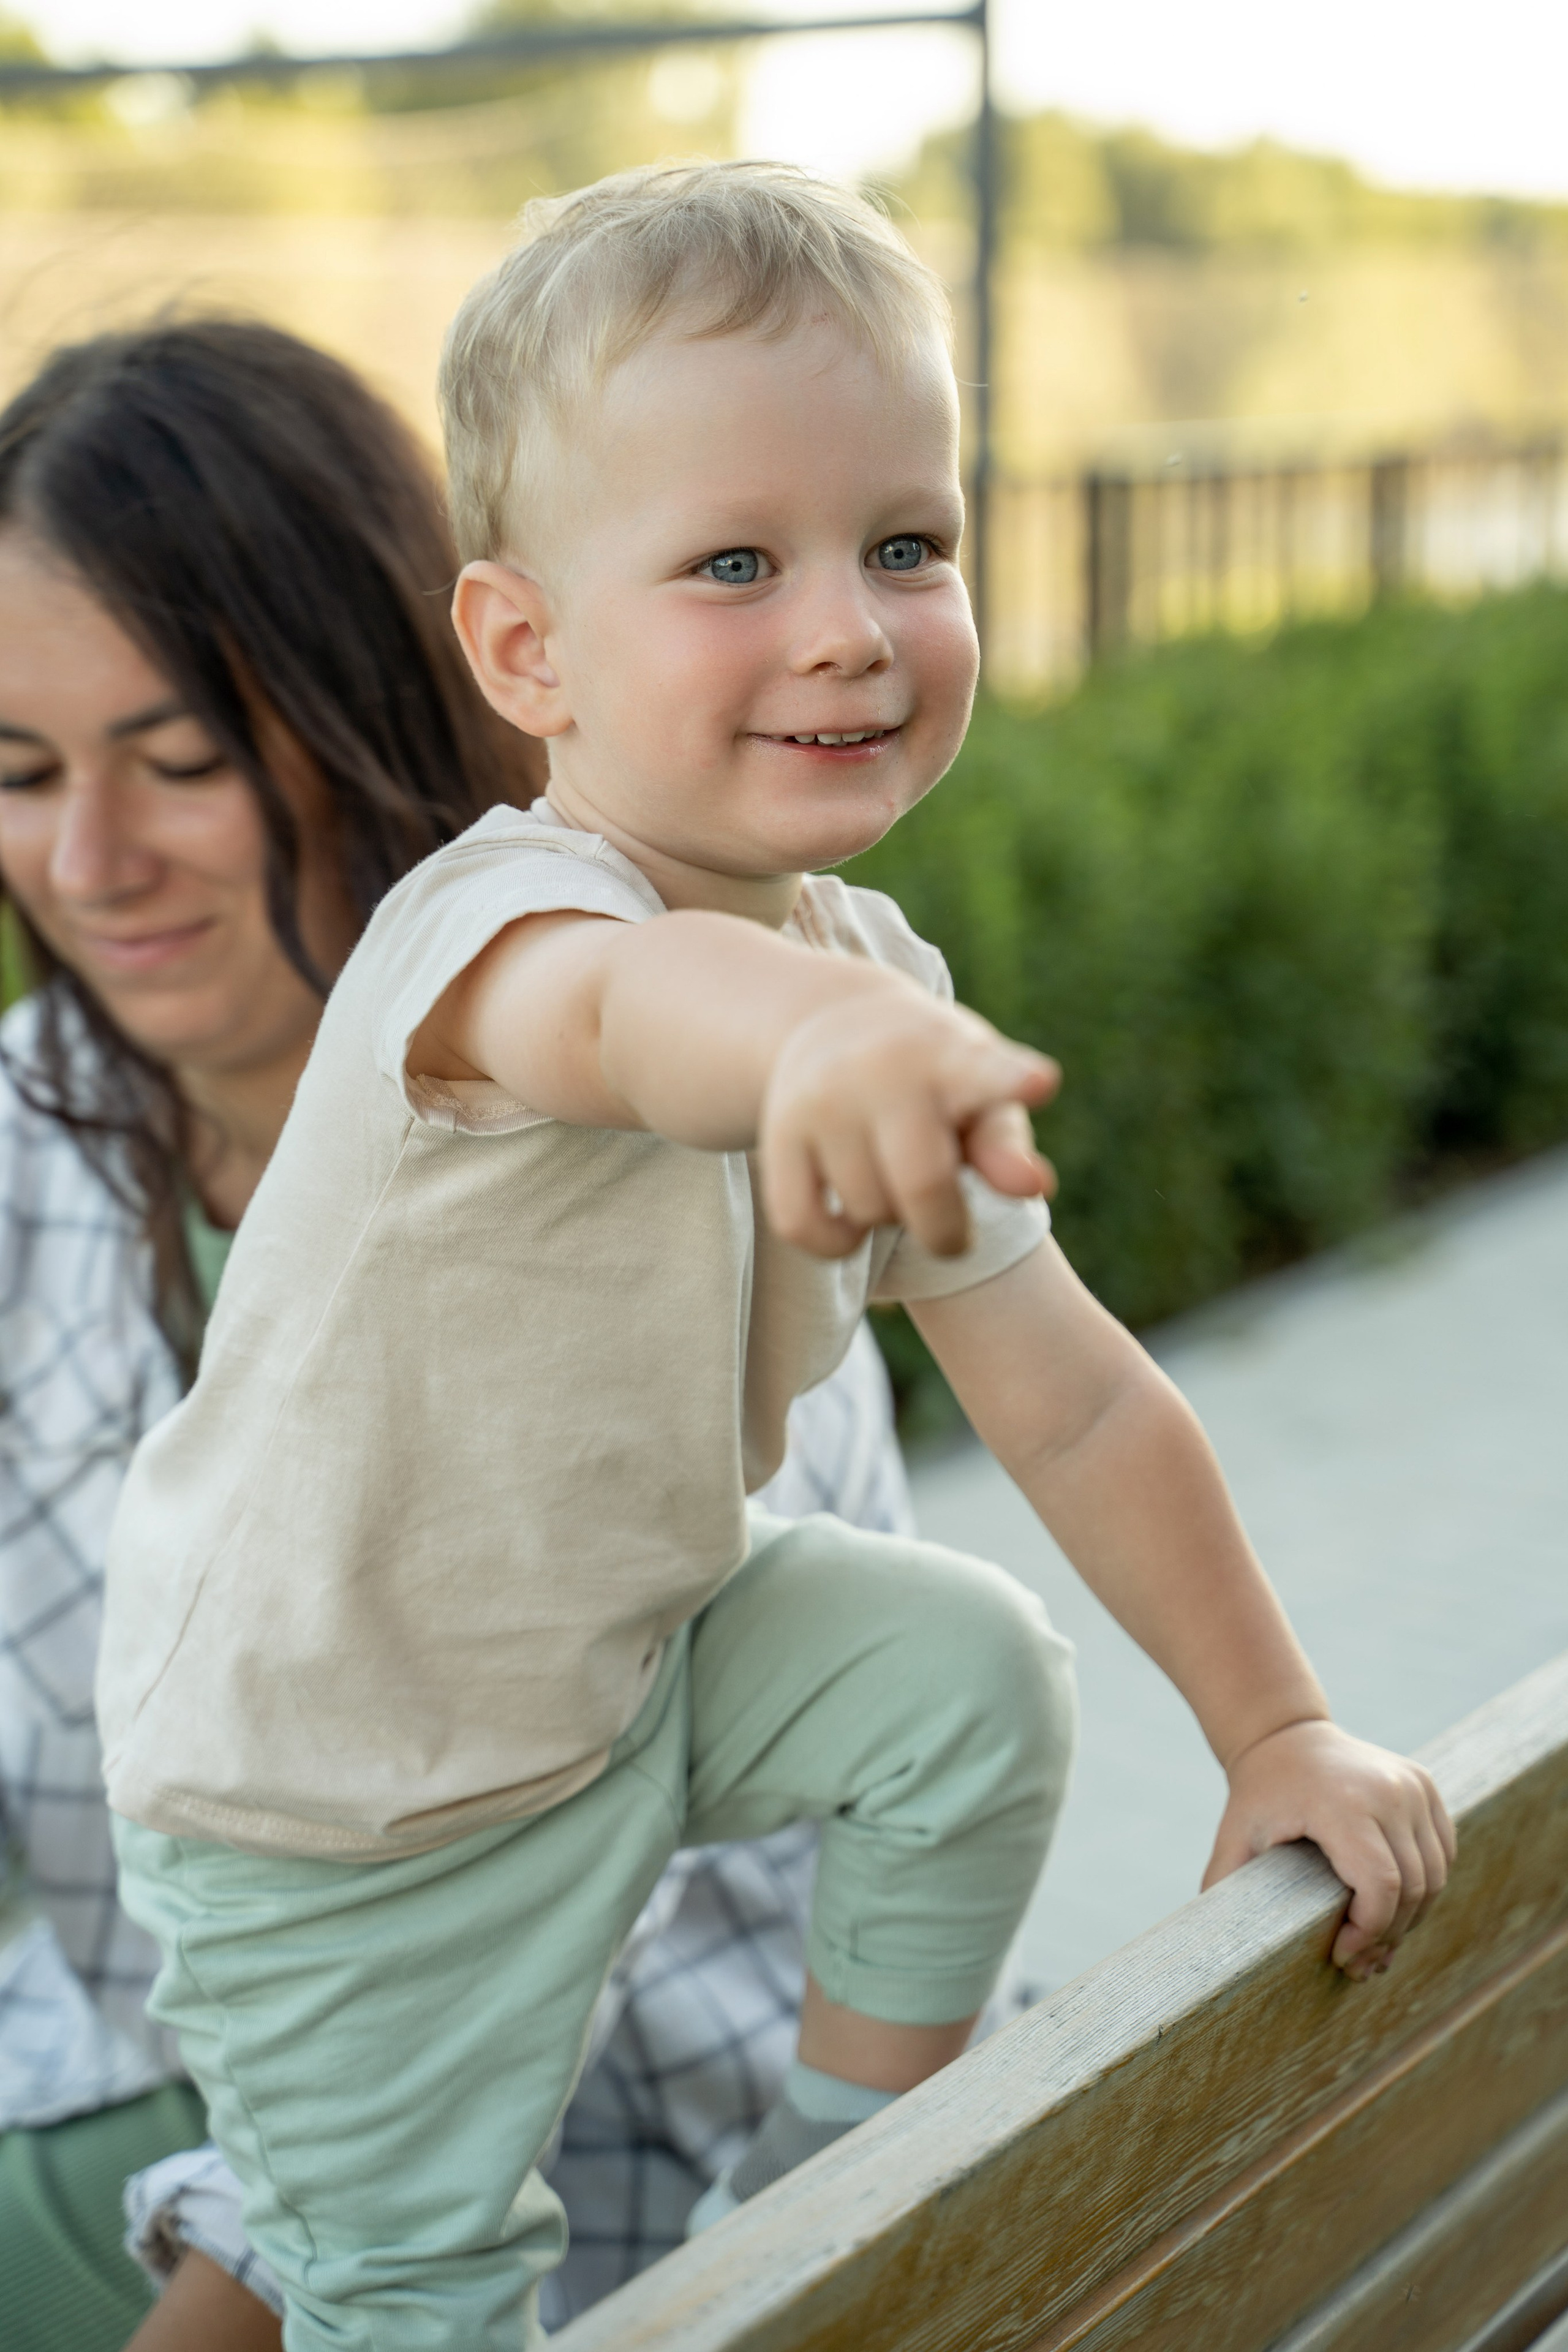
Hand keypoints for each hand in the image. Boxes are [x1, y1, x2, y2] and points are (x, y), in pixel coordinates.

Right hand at [759, 986, 1057, 1257]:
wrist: (833, 1023)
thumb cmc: (933, 1080)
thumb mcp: (979, 1100)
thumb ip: (1006, 1146)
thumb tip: (1035, 1186)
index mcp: (950, 1055)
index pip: (986, 1072)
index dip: (1014, 1081)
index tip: (1041, 1082)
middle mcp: (880, 1068)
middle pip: (925, 1186)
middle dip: (948, 1231)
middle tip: (954, 1232)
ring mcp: (822, 1100)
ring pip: (869, 1212)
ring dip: (891, 1221)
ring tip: (894, 1184)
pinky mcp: (777, 1135)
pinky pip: (804, 1227)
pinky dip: (835, 1243)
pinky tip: (851, 1217)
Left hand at [1203, 1719, 1456, 1978]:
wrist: (1285, 1735)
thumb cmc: (1259, 1793)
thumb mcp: (1235, 1836)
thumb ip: (1225, 1886)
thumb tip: (1217, 1948)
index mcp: (1341, 1802)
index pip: (1381, 1885)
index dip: (1370, 1932)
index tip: (1342, 1956)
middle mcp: (1387, 1791)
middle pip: (1413, 1887)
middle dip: (1388, 1935)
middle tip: (1359, 1963)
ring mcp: (1412, 1785)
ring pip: (1434, 1875)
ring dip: (1410, 1917)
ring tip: (1376, 1941)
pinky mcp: (1425, 1785)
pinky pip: (1441, 1852)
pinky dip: (1425, 1886)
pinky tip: (1395, 1907)